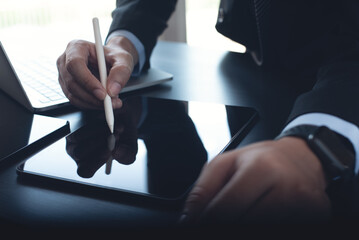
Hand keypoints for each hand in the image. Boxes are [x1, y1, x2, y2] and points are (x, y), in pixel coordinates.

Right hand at [56, 36, 137, 108]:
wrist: (111, 60)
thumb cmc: (114, 56)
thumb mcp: (123, 59)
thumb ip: (120, 72)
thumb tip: (112, 91)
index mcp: (76, 47)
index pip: (75, 64)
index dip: (87, 81)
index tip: (103, 93)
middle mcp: (65, 61)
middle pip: (72, 83)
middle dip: (93, 97)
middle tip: (112, 102)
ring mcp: (64, 75)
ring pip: (73, 95)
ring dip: (93, 103)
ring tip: (112, 101)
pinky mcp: (67, 88)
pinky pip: (76, 101)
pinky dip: (91, 105)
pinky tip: (104, 102)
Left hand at [65, 98, 141, 177]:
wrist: (122, 117)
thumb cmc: (123, 138)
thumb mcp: (130, 149)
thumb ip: (126, 156)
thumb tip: (117, 152)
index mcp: (89, 166)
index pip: (84, 171)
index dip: (96, 162)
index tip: (109, 150)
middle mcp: (78, 154)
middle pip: (80, 152)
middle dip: (100, 142)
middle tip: (116, 134)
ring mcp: (73, 139)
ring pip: (78, 137)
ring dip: (98, 130)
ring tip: (114, 126)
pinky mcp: (74, 124)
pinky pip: (80, 123)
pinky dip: (95, 121)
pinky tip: (107, 119)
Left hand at [179, 137, 330, 223]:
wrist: (302, 157)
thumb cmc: (262, 159)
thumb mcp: (226, 163)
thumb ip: (202, 191)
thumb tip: (188, 219)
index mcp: (261, 169)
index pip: (224, 210)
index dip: (204, 222)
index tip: (196, 225)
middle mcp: (286, 189)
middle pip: (244, 224)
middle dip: (224, 225)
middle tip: (220, 218)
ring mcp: (305, 206)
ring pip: (262, 228)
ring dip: (243, 224)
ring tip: (243, 210)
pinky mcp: (316, 215)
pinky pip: (281, 227)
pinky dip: (263, 223)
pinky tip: (258, 211)